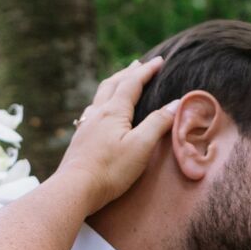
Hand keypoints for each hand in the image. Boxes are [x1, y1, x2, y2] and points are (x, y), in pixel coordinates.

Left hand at [59, 57, 177, 210]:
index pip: (132, 83)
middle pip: (113, 84)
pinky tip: (99, 111)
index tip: (160, 61)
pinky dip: (101, 102)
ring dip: (113, 84)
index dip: (147, 70)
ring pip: (100, 96)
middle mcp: (97, 113)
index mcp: (114, 112)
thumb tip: (175, 103)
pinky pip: (91, 111)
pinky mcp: (80, 140)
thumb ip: (158, 123)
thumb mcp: (141, 146)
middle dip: (128, 72)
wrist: (75, 189)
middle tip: (139, 63)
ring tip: (120, 81)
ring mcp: (86, 126)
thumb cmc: (110, 170)